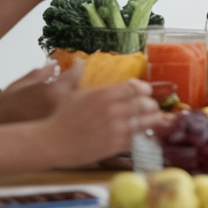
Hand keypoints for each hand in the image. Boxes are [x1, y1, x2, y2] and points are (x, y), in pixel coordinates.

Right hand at [0, 61, 78, 126]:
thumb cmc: (5, 105)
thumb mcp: (21, 84)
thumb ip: (42, 73)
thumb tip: (56, 64)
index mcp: (53, 91)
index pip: (77, 73)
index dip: (79, 65)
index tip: (78, 62)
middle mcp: (62, 107)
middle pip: (85, 92)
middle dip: (84, 84)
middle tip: (79, 80)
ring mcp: (64, 123)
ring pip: (83, 108)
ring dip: (82, 101)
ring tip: (75, 99)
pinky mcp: (62, 135)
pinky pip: (75, 122)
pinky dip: (76, 116)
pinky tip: (70, 114)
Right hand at [43, 78, 166, 165]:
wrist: (53, 142)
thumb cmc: (60, 117)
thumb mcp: (70, 93)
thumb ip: (78, 77)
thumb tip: (78, 62)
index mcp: (105, 93)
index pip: (136, 86)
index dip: (144, 89)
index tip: (145, 92)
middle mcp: (113, 109)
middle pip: (145, 103)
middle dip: (151, 105)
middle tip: (150, 107)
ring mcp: (116, 128)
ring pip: (146, 122)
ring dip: (153, 120)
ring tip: (154, 119)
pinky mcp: (115, 145)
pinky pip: (138, 139)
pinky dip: (144, 136)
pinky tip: (144, 134)